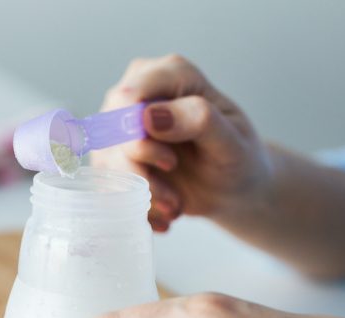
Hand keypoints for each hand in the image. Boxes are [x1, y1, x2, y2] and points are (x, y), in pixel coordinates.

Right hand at [92, 55, 273, 231]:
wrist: (232, 188)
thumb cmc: (238, 158)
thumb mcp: (232, 142)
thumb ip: (198, 120)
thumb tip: (149, 115)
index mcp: (172, 74)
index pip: (130, 94)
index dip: (138, 132)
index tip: (170, 163)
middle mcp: (139, 92)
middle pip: (111, 128)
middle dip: (139, 170)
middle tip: (174, 198)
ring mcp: (121, 124)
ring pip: (106, 159)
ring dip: (140, 193)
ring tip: (173, 207)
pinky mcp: (113, 154)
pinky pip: (106, 182)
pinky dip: (135, 205)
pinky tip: (161, 215)